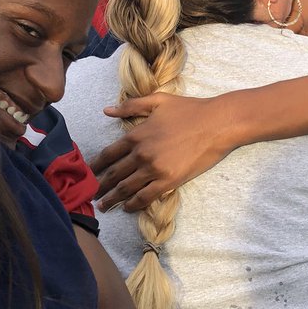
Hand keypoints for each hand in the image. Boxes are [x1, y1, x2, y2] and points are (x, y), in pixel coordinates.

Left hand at [92, 91, 237, 211]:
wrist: (217, 123)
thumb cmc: (189, 110)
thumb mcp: (158, 101)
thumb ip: (130, 106)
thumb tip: (106, 110)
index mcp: (136, 134)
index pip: (109, 154)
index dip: (97, 165)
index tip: (90, 172)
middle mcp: (141, 153)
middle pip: (114, 174)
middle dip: (101, 186)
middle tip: (91, 195)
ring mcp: (154, 169)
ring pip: (126, 188)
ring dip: (113, 198)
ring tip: (103, 205)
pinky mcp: (169, 181)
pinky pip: (145, 197)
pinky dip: (133, 204)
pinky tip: (127, 207)